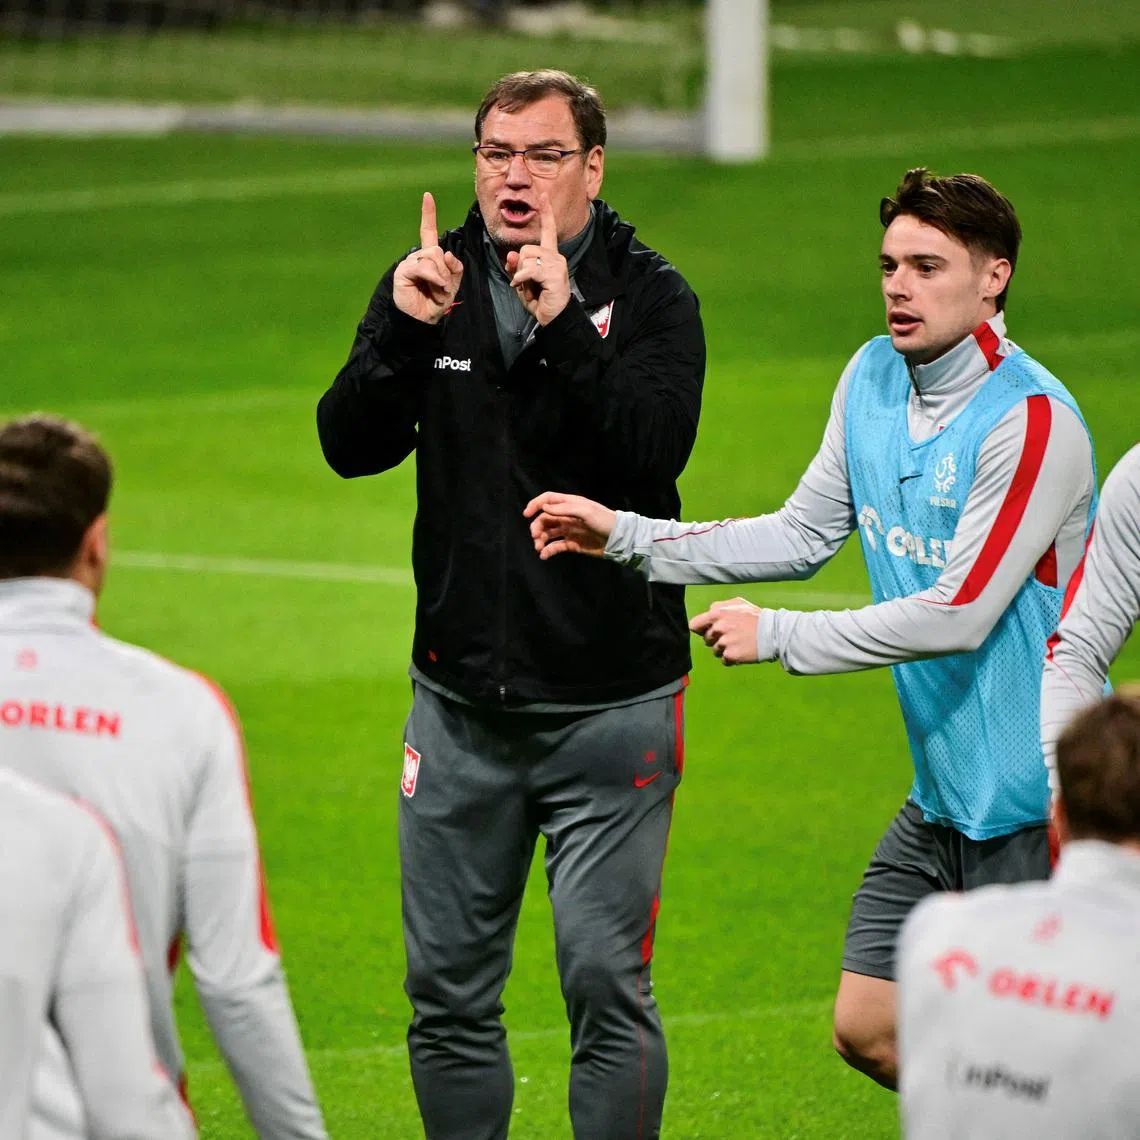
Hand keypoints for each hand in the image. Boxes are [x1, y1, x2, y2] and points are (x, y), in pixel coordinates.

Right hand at [392, 192, 463, 324]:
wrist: (423, 319)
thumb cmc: (436, 301)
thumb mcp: (452, 283)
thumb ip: (454, 267)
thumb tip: (446, 252)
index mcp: (429, 256)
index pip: (428, 232)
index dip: (428, 215)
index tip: (427, 197)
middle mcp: (418, 257)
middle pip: (437, 250)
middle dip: (446, 270)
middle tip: (444, 287)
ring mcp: (409, 263)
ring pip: (432, 257)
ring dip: (441, 277)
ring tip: (438, 291)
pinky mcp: (403, 271)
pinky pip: (423, 267)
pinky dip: (434, 277)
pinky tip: (436, 287)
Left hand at [504, 193, 570, 325]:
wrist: (553, 318)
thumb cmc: (539, 301)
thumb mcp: (522, 282)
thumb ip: (516, 267)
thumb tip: (510, 254)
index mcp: (549, 256)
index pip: (548, 230)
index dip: (546, 213)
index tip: (543, 195)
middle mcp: (555, 256)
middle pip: (526, 248)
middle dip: (519, 265)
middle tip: (525, 282)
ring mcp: (557, 264)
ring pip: (526, 257)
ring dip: (521, 274)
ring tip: (530, 287)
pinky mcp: (555, 273)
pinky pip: (529, 269)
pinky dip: (521, 278)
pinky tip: (523, 286)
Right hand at [524, 492, 615, 559]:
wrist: (618, 539)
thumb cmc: (603, 521)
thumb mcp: (585, 511)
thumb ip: (564, 509)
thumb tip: (543, 508)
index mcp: (569, 504)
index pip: (548, 500)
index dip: (536, 505)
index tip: (526, 514)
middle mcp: (566, 516)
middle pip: (545, 519)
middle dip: (537, 527)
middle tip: (535, 537)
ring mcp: (568, 531)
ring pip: (548, 533)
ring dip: (540, 540)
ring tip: (539, 548)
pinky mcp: (572, 544)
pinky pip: (556, 546)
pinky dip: (548, 550)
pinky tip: (544, 555)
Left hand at [688, 598, 763, 664]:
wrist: (773, 632)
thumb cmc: (755, 617)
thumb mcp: (737, 603)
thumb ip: (719, 606)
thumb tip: (708, 612)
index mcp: (716, 613)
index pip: (694, 625)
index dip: (701, 629)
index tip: (708, 631)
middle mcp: (718, 628)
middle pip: (706, 640)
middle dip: (716, 639)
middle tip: (732, 636)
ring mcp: (724, 642)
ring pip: (715, 651)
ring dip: (724, 650)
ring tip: (739, 643)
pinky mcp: (731, 655)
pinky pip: (724, 660)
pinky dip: (731, 658)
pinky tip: (742, 651)